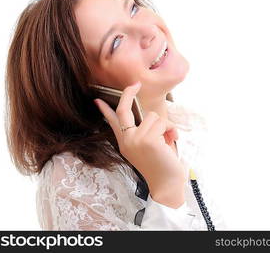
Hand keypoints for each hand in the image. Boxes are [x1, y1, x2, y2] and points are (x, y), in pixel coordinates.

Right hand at [94, 82, 185, 206]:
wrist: (167, 185)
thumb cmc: (162, 166)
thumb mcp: (149, 148)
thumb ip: (146, 133)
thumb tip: (151, 118)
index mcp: (126, 143)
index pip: (112, 123)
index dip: (105, 110)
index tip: (97, 100)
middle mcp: (127, 141)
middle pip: (123, 110)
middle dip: (128, 94)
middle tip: (136, 84)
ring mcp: (135, 139)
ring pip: (153, 116)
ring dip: (165, 125)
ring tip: (168, 139)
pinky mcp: (148, 139)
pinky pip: (163, 123)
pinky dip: (171, 130)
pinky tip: (172, 141)